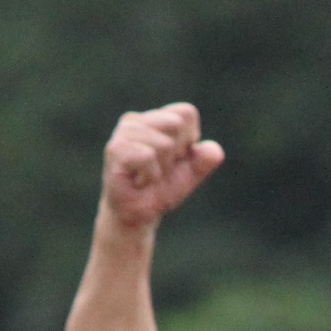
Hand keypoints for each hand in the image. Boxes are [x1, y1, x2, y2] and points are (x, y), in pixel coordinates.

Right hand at [101, 104, 222, 234]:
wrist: (137, 216)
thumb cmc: (161, 189)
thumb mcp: (191, 174)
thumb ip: (205, 160)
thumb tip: (215, 151)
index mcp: (153, 119)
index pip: (186, 113)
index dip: (189, 140)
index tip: (175, 159)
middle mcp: (135, 120)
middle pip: (176, 124)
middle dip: (176, 154)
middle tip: (160, 169)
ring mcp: (123, 133)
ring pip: (164, 143)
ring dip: (162, 169)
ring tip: (147, 176)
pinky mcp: (115, 149)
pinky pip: (148, 156)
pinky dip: (151, 175)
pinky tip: (139, 181)